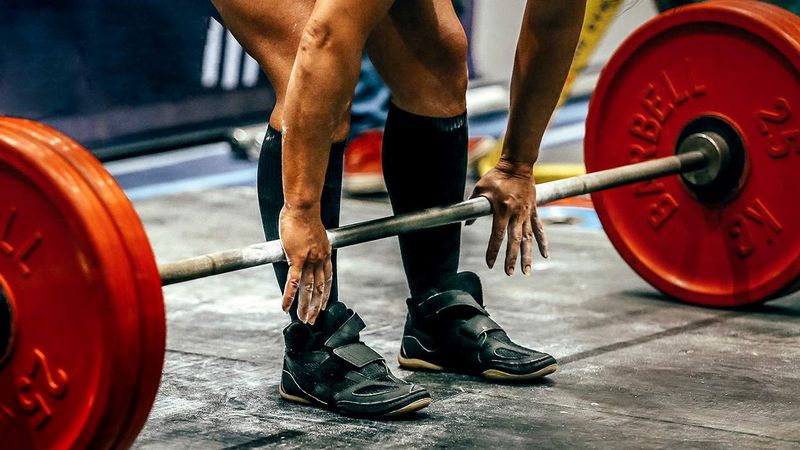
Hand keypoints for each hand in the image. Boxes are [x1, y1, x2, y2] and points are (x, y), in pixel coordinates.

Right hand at [279, 206, 332, 323]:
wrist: (303, 207)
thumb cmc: (304, 215)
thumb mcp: (311, 233)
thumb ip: (307, 245)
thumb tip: (297, 250)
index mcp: (324, 253)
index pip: (327, 279)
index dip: (325, 294)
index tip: (323, 305)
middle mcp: (320, 259)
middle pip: (319, 288)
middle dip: (315, 306)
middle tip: (312, 319)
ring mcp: (310, 260)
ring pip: (308, 288)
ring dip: (304, 305)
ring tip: (301, 318)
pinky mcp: (297, 259)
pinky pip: (293, 282)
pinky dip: (289, 296)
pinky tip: (286, 307)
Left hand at [468, 158, 548, 274]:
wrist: (517, 165)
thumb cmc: (496, 176)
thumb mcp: (480, 188)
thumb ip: (472, 206)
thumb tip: (466, 224)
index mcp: (502, 209)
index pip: (497, 235)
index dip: (493, 250)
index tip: (489, 264)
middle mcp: (516, 214)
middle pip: (514, 241)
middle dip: (511, 258)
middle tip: (509, 273)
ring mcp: (526, 213)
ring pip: (528, 239)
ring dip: (528, 256)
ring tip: (526, 272)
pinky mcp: (533, 210)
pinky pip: (539, 229)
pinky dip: (543, 242)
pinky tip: (545, 256)